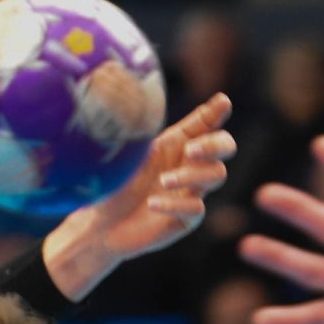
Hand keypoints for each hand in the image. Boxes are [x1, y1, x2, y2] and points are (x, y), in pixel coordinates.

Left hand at [43, 93, 235, 300]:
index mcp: (177, 145)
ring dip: (191, 174)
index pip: (204, 125)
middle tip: (190, 149)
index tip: (222, 102)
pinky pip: (196, 208)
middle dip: (214, 145)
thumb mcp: (131, 156)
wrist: (99, 224)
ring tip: (164, 181)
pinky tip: (152, 204)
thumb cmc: (115, 184)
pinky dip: (175, 204)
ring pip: (216, 175)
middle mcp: (191, 166)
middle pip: (225, 148)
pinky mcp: (187, 219)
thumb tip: (145, 98)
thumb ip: (144, 131)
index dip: (216, 113)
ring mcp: (192, 192)